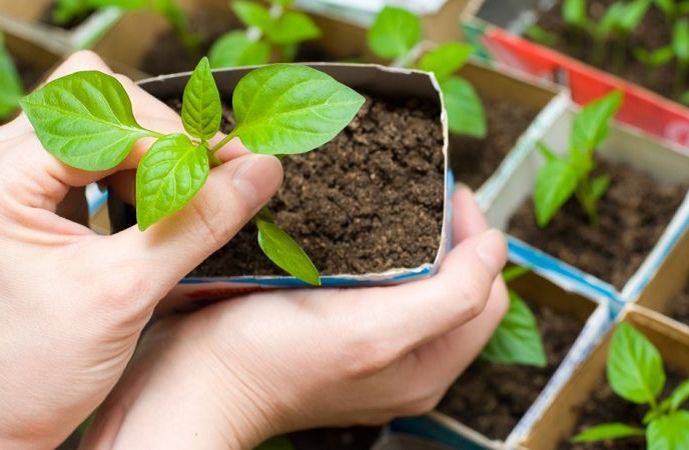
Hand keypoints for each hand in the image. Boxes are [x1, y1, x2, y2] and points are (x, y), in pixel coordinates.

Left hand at [0, 51, 282, 448]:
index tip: (238, 166)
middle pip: (103, 100)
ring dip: (156, 154)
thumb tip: (261, 171)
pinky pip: (99, 154)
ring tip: (187, 199)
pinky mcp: (35, 195)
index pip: (110, 118)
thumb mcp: (125, 293)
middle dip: (166, 137)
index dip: (180, 139)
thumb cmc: (33, 367)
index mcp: (1, 175)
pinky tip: (159, 208)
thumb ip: (197, 224)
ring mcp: (16, 176)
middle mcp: (0, 161)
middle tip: (215, 181)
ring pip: (105, 122)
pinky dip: (141, 172)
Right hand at [80, 187, 508, 449]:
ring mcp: (369, 347)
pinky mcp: (334, 332)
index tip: (446, 192)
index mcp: (430, 364)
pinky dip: (375, 250)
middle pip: (455, 284)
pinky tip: (350, 227)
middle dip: (446, 231)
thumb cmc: (271, 362)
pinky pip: (375, 284)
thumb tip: (496, 249)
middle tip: (418, 188)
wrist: (192, 383)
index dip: (475, 236)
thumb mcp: (374, 333)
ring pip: (415, 280)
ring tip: (389, 199)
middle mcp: (407, 360)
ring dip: (410, 236)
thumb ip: (451, 297)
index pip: (487, 290)